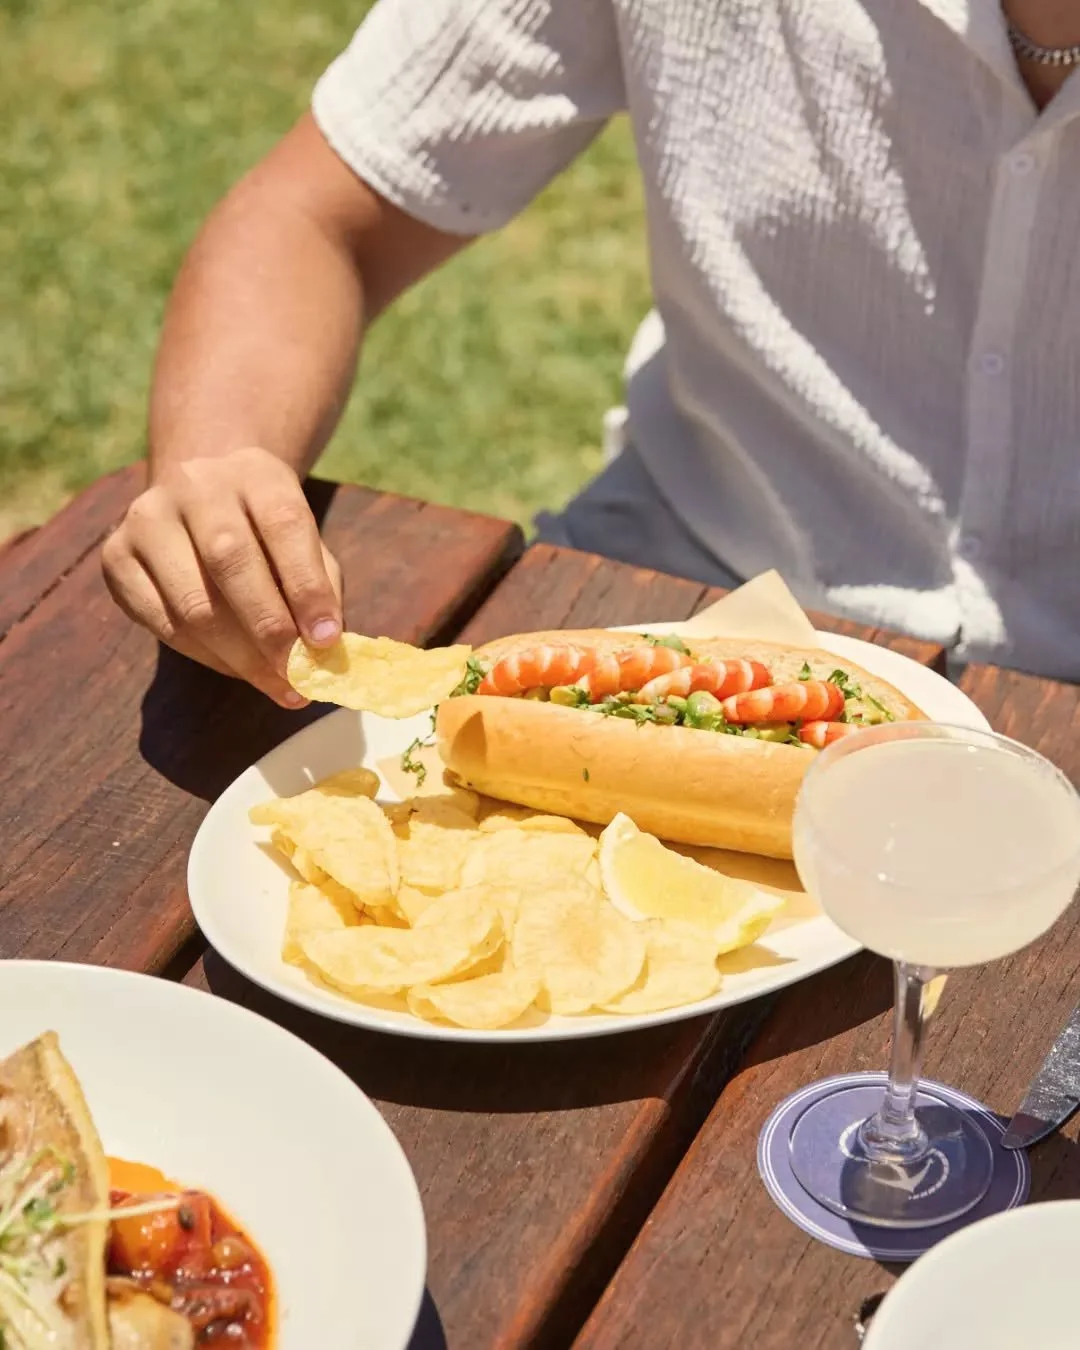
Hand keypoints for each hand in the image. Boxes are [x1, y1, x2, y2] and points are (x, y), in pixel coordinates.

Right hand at [102, 447, 342, 705]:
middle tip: (298, 678)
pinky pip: (162, 624)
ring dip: (239, 656)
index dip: (307, 587)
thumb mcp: (304, 543)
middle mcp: (195, 485)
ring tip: (274, 683)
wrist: (202, 498)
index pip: (284, 525)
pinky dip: (206, 656)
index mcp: (255, 473)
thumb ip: (320, 590)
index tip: (327, 640)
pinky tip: (235, 668)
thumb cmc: (267, 534)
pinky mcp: (116, 556)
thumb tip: (322, 654)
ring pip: (192, 603)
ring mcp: (147, 518)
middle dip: (269, 630)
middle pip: (230, 561)